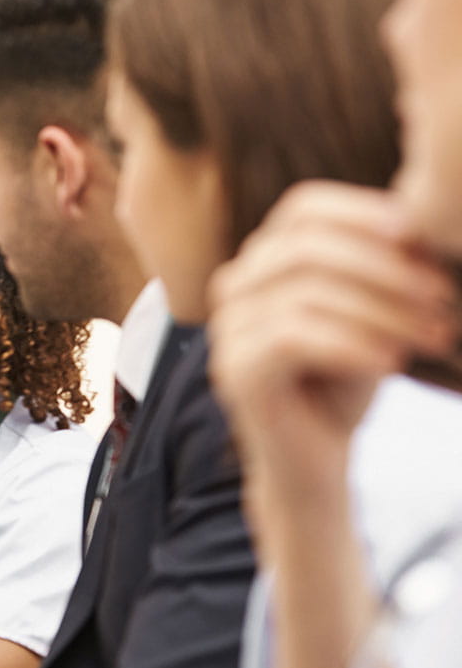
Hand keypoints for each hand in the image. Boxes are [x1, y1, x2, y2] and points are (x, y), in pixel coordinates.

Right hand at [209, 182, 458, 495]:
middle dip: (384, 268)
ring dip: (383, 312)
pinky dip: (353, 345)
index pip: (303, 207)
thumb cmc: (347, 378)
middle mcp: (234, 287)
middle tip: (442, 296)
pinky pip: (293, 338)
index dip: (363, 213)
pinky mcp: (234, 371)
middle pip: (303, 246)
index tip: (421, 237)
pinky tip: (391, 362)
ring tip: (433, 335)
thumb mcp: (373, 309)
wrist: (314, 460)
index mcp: (263, 260)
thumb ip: (384, 261)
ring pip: (305, 294)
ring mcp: (227, 330)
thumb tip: (426, 213)